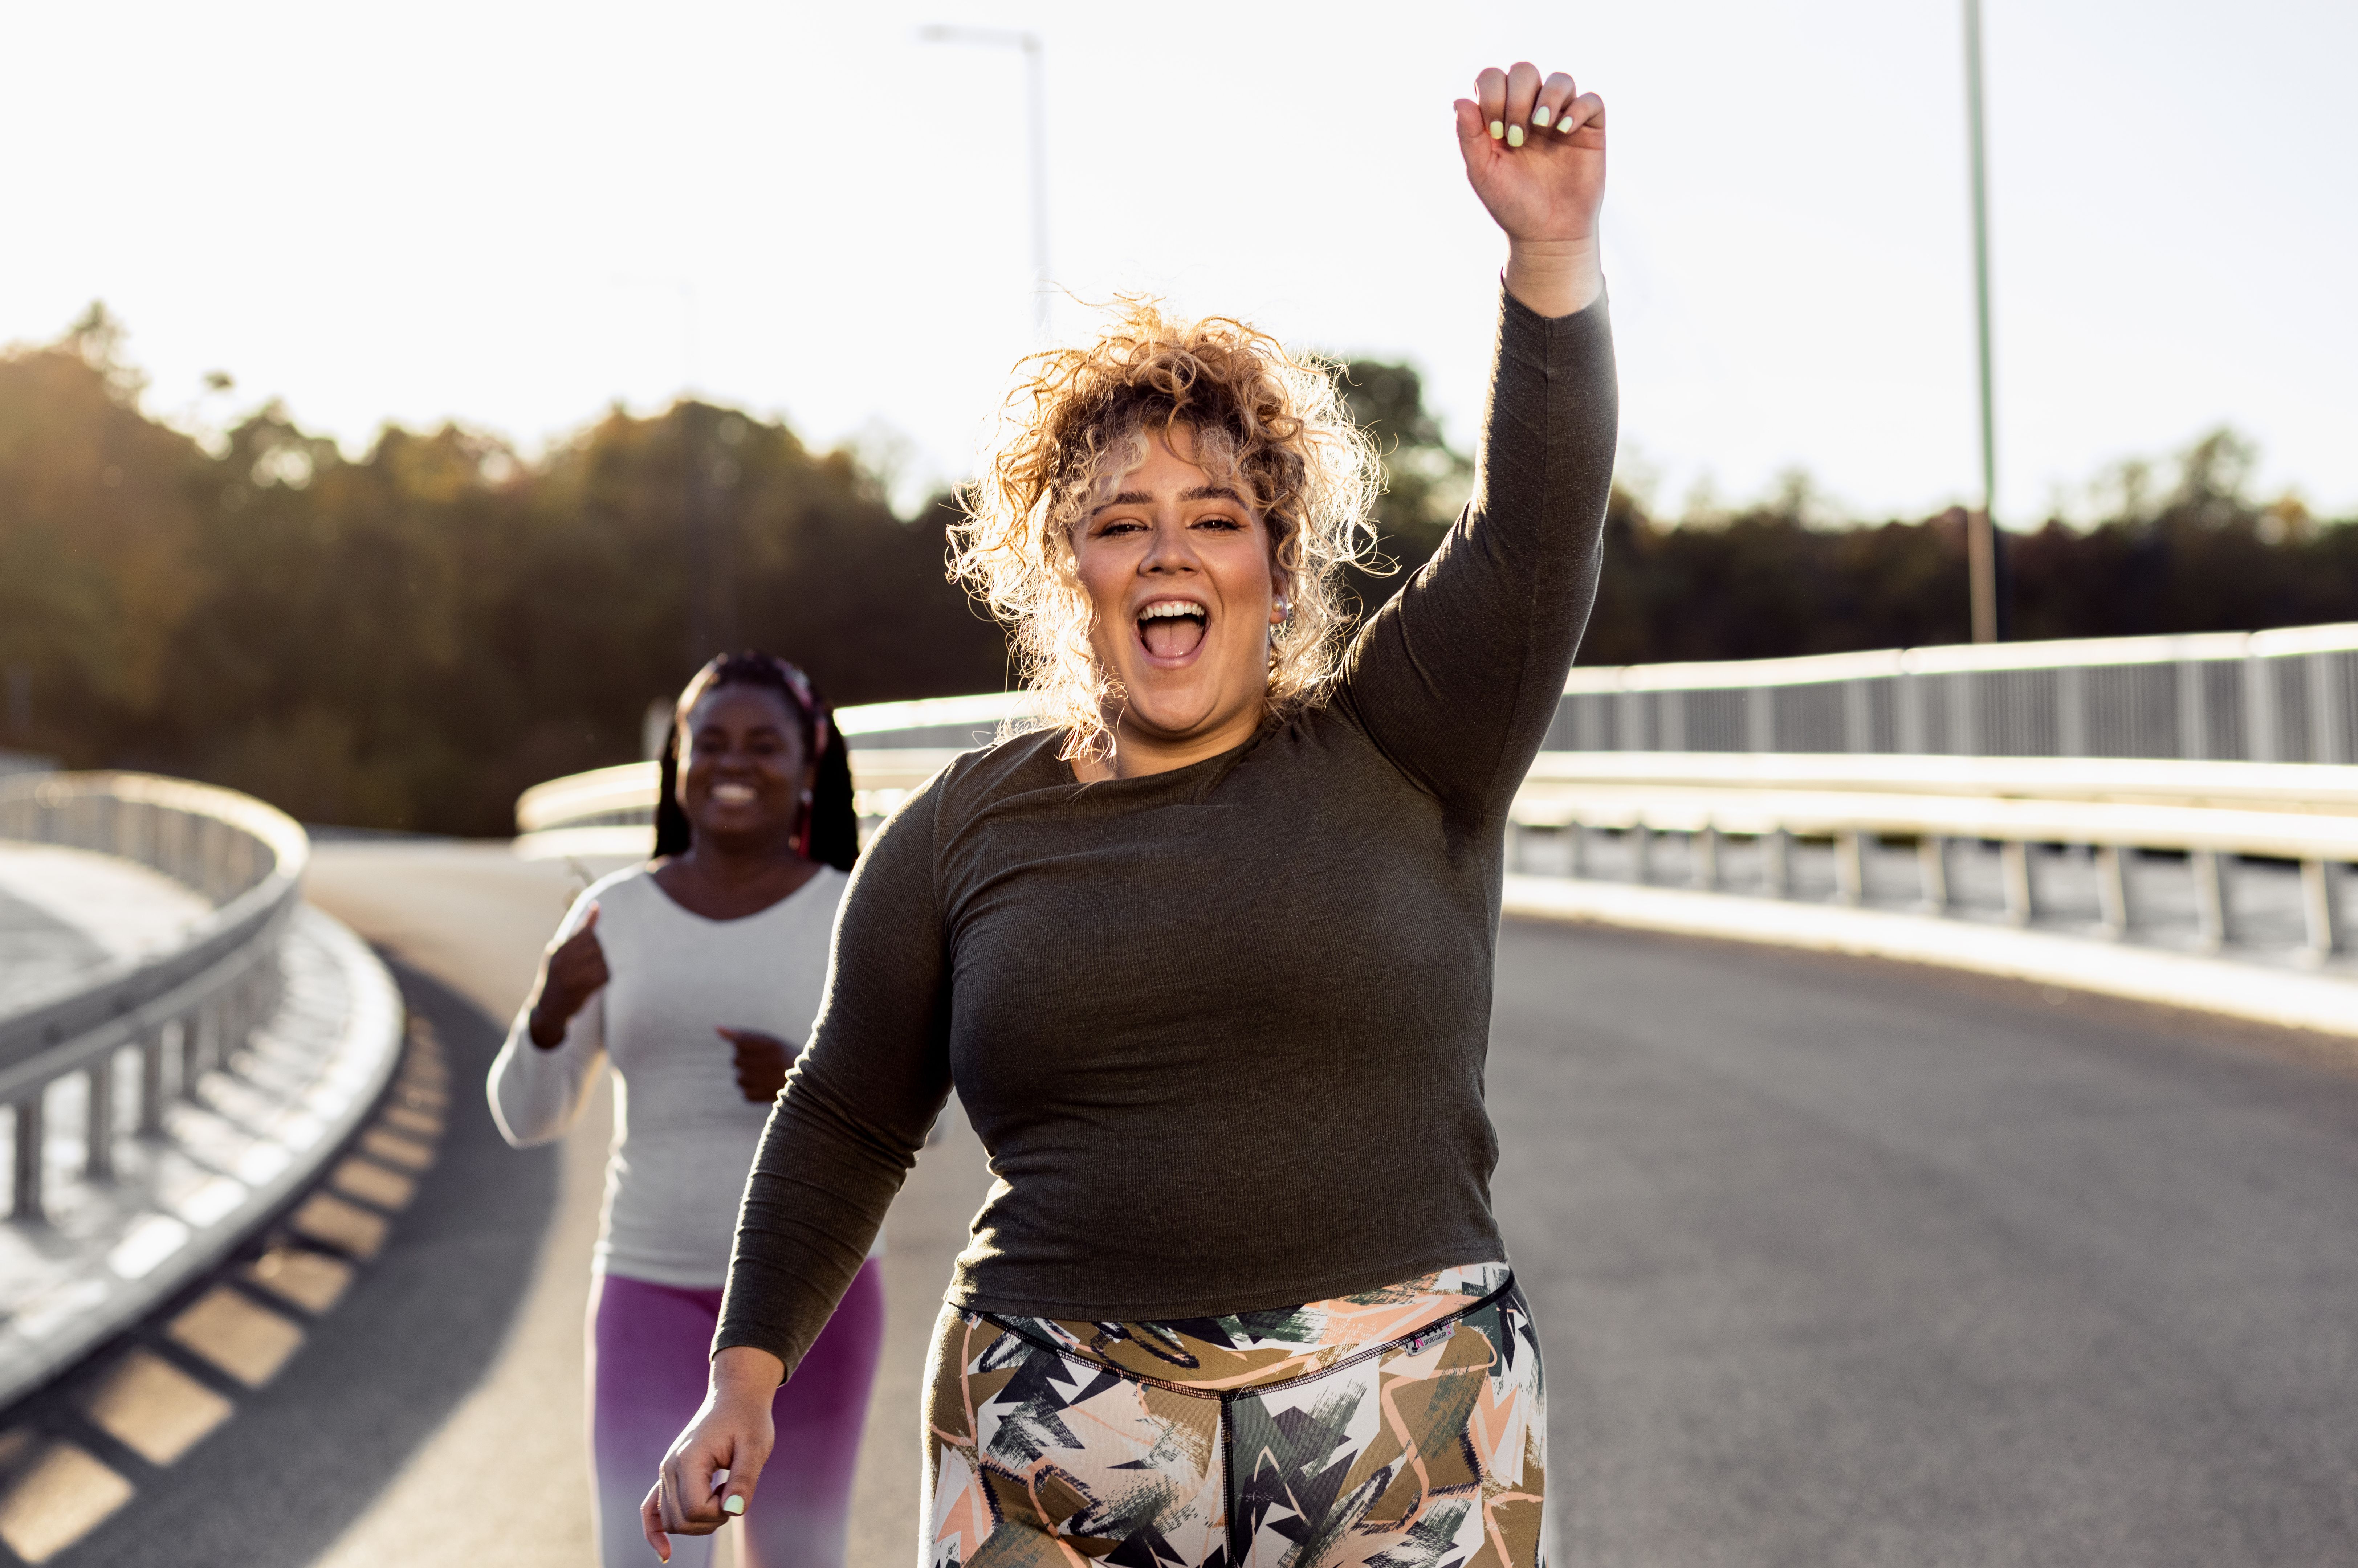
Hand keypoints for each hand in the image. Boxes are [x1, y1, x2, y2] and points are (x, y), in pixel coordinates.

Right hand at [526, 904, 608, 1047]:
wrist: (548, 1008)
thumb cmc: (557, 974)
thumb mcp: (561, 950)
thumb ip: (580, 930)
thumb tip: (597, 906)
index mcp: (558, 950)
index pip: (586, 933)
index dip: (593, 936)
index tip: (588, 946)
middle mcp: (563, 962)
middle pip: (596, 946)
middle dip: (597, 952)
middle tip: (589, 961)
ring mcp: (573, 977)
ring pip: (602, 960)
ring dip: (601, 965)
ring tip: (589, 972)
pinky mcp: (584, 990)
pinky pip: (605, 975)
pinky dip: (603, 977)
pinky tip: (594, 982)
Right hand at [643, 1347, 782, 1562]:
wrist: (735, 1397)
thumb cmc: (748, 1420)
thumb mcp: (756, 1447)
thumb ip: (744, 1480)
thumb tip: (733, 1512)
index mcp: (689, 1459)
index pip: (696, 1510)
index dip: (720, 1512)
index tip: (736, 1492)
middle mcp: (669, 1467)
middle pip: (682, 1520)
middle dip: (711, 1521)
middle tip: (733, 1495)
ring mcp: (665, 1472)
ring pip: (671, 1521)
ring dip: (698, 1523)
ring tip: (721, 1496)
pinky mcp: (668, 1475)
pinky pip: (651, 1509)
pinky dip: (654, 1531)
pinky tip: (665, 1554)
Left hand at [716, 1027, 792, 1103]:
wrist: (812, 1083)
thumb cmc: (785, 1058)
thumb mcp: (769, 1042)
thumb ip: (741, 1035)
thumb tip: (715, 1027)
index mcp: (772, 1044)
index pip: (739, 1043)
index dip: (745, 1047)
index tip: (758, 1051)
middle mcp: (768, 1060)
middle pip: (736, 1061)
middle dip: (746, 1062)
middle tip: (764, 1064)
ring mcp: (765, 1080)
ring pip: (739, 1078)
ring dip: (748, 1078)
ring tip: (765, 1077)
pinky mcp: (764, 1096)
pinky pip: (745, 1093)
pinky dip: (753, 1092)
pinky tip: (766, 1088)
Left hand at [1454, 61, 1606, 317]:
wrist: (1546, 234)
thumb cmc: (1512, 204)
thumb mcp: (1483, 173)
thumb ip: (1469, 138)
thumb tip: (1459, 102)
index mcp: (1501, 115)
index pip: (1493, 78)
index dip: (1491, 94)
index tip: (1494, 131)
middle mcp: (1531, 110)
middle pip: (1524, 71)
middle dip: (1517, 97)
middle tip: (1515, 136)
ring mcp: (1561, 117)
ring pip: (1559, 80)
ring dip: (1548, 97)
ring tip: (1541, 126)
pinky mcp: (1589, 129)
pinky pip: (1590, 100)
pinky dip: (1577, 109)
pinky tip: (1564, 130)